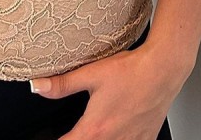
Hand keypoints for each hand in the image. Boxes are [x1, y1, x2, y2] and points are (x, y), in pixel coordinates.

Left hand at [29, 41, 189, 139]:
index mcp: (95, 128)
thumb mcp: (90, 74)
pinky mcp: (145, 139)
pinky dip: (120, 139)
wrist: (163, 69)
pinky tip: (117, 130)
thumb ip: (62, 85)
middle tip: (72, 131)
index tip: (47, 138)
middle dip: (77, 139)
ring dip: (99, 139)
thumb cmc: (130, 71)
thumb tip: (38, 87)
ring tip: (95, 129)